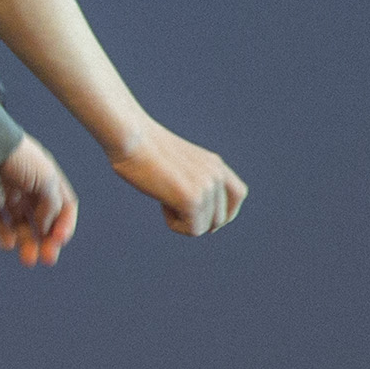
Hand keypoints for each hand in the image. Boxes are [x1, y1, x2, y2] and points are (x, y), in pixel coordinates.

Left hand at [0, 134, 80, 266]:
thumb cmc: (17, 157)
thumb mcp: (46, 179)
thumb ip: (52, 205)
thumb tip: (46, 227)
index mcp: (48, 179)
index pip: (64, 206)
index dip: (64, 224)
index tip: (60, 240)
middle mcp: (29, 187)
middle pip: (42, 220)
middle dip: (46, 241)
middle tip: (47, 259)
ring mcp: (7, 194)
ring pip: (20, 225)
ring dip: (26, 243)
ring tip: (27, 259)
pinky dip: (3, 235)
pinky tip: (8, 243)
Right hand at [109, 124, 247, 238]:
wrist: (131, 138)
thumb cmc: (140, 150)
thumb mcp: (176, 164)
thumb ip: (191, 179)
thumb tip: (191, 205)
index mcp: (215, 164)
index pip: (238, 194)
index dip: (223, 211)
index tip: (200, 215)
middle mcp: (217, 175)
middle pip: (221, 218)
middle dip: (196, 219)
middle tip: (170, 199)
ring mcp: (207, 187)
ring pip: (206, 227)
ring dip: (183, 221)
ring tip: (164, 198)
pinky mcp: (193, 199)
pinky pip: (192, 230)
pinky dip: (175, 224)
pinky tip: (161, 203)